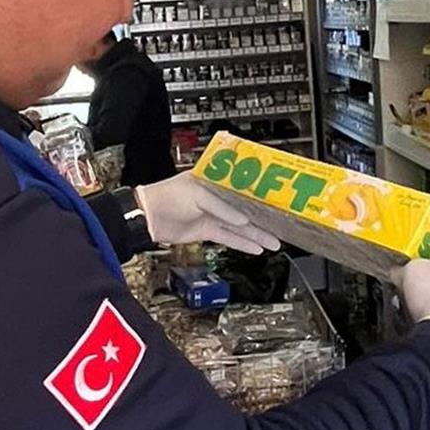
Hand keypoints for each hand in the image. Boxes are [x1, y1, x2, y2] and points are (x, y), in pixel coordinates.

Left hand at [135, 173, 279, 254]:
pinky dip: (242, 244)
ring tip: (275, 242)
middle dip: (263, 219)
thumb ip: (223, 208)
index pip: (242, 187)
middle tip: (282, 226)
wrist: (148, 217)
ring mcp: (211, 215)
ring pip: (240, 227)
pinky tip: (256, 248)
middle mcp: (215, 198)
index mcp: (214, 181)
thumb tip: (243, 220)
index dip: (258, 194)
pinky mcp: (206, 231)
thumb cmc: (167, 196)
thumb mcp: (198, 196)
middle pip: (245, 209)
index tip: (275, 201)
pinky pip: (229, 238)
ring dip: (257, 235)